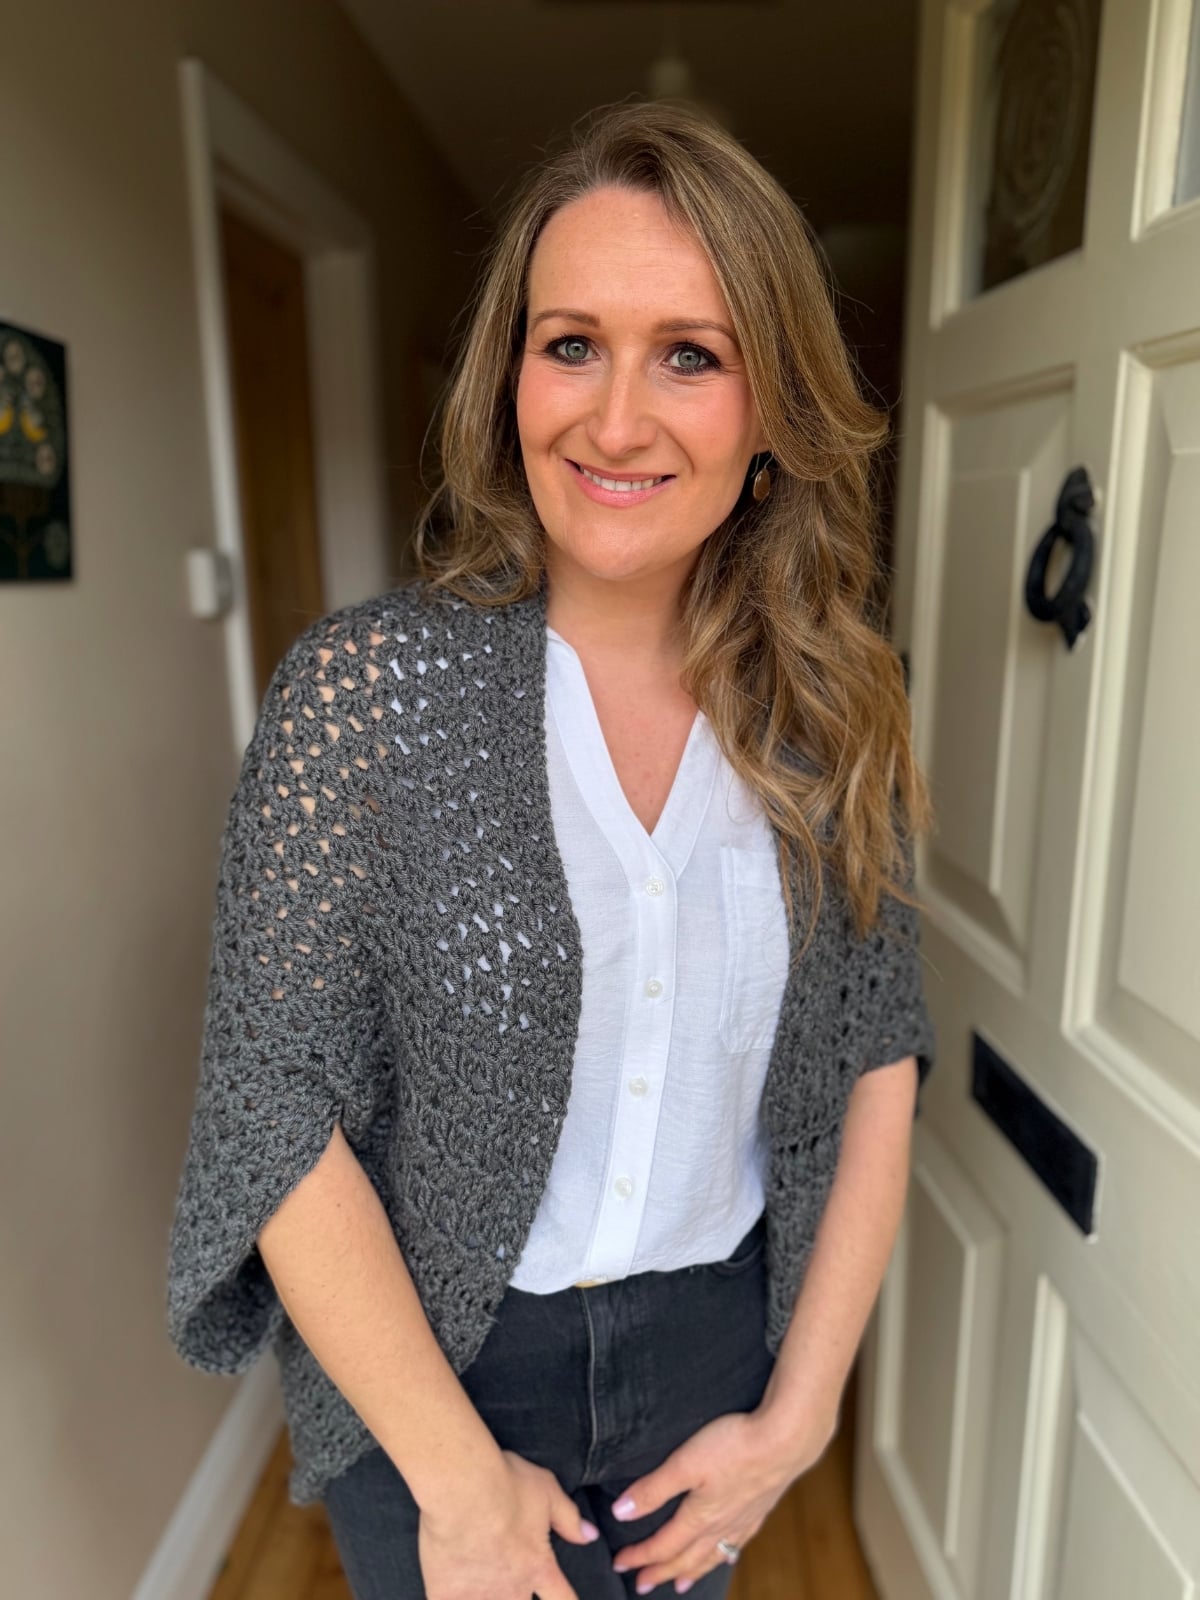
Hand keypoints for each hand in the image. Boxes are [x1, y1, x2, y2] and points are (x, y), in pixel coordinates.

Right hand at [418, 1447, 597, 1599]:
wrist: (460, 1487)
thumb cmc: (506, 1484)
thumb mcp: (546, 1491)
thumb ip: (569, 1518)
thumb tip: (590, 1535)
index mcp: (538, 1568)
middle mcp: (511, 1589)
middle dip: (520, 1599)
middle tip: (513, 1584)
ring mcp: (477, 1596)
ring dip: (487, 1598)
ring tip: (483, 1588)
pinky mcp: (445, 1594)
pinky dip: (453, 1597)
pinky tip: (451, 1590)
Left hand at [607, 1406, 835, 1593]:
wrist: (786, 1441)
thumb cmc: (734, 1446)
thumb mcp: (685, 1463)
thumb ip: (654, 1489)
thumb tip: (622, 1513)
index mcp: (699, 1517)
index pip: (662, 1545)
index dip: (639, 1557)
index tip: (620, 1564)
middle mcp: (720, 1526)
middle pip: (685, 1558)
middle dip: (661, 1572)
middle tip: (642, 1586)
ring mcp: (742, 1520)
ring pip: (712, 1555)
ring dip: (692, 1572)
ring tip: (680, 1585)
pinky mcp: (760, 1509)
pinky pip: (736, 1544)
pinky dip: (724, 1555)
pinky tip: (726, 1552)